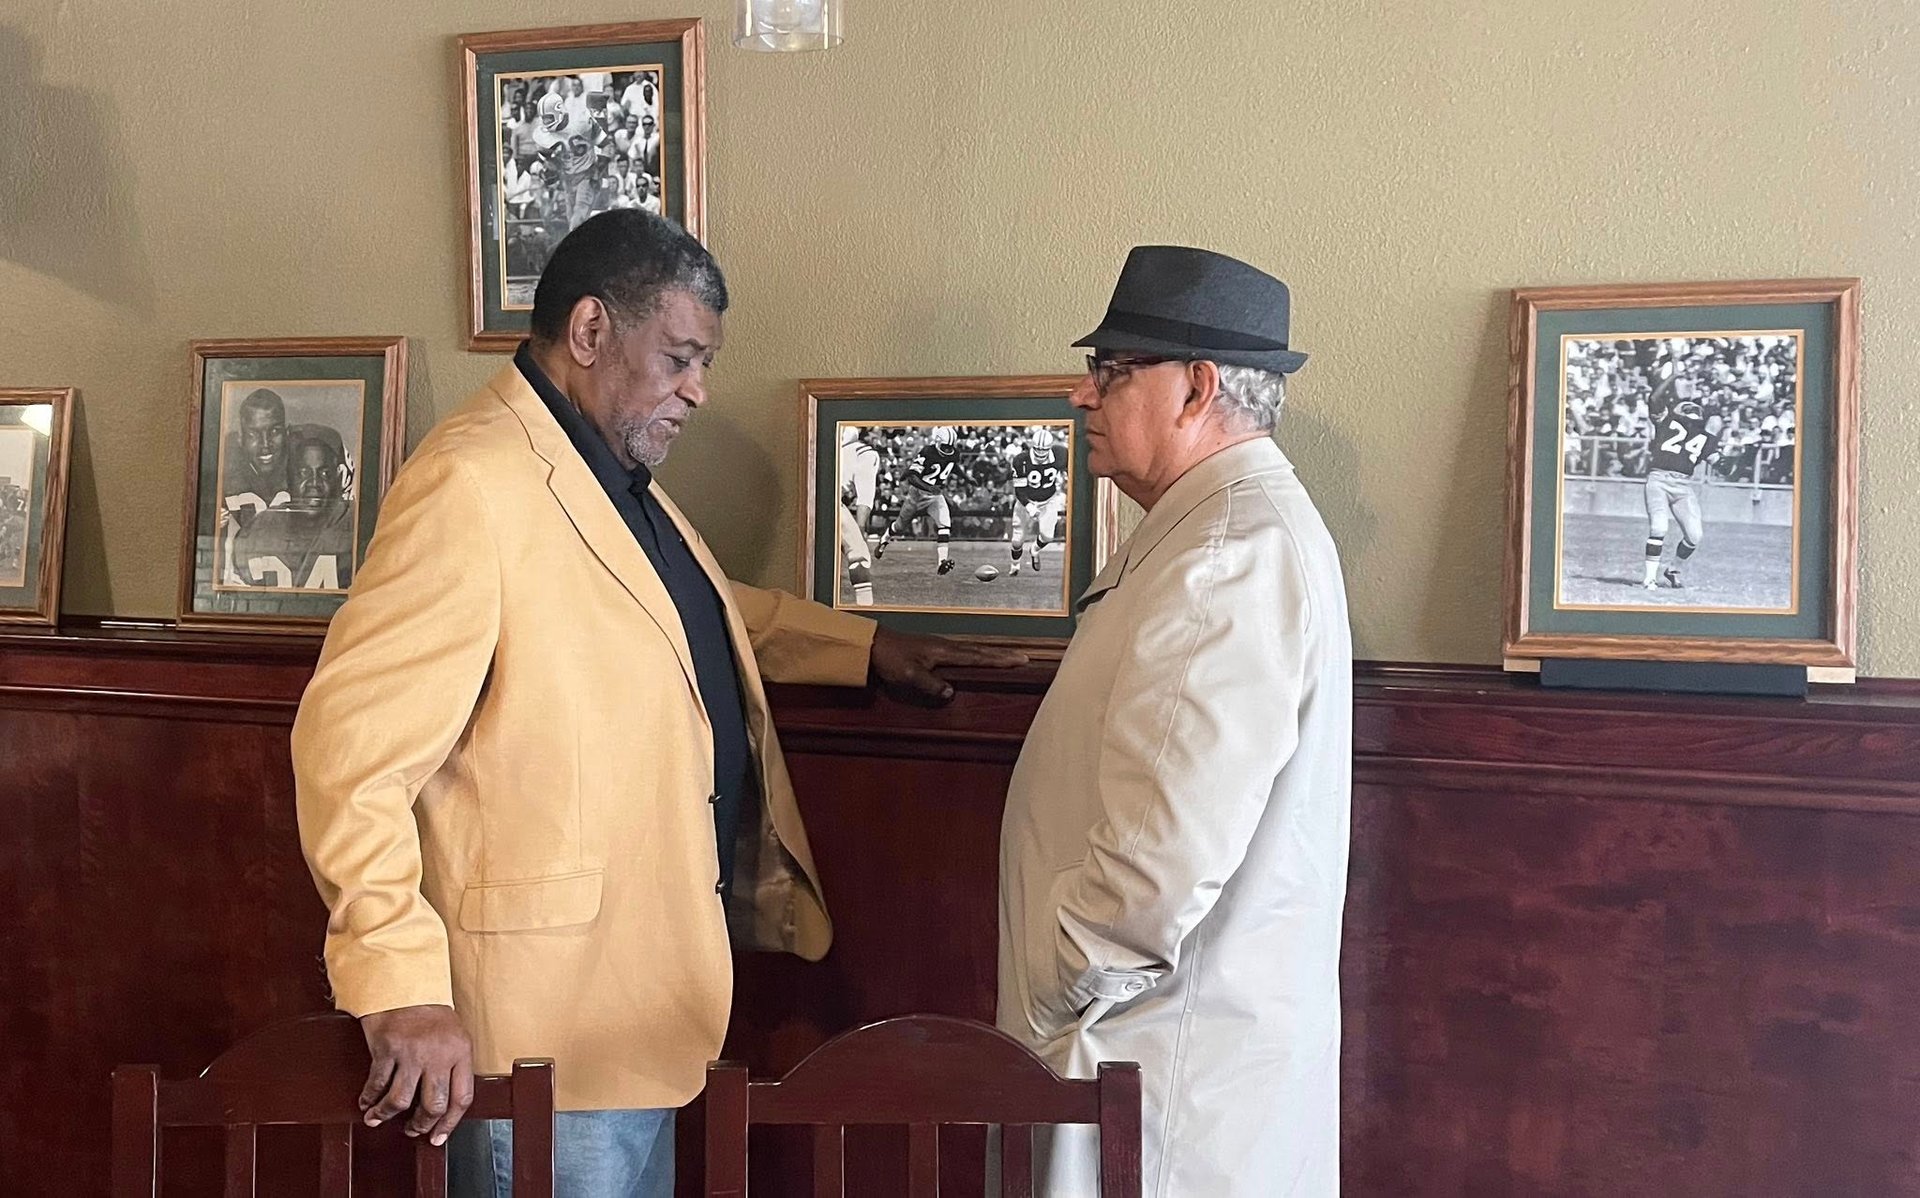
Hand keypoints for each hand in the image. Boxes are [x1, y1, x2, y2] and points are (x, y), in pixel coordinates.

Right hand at [358, 1004, 474, 1146]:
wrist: (404, 982)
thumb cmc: (429, 1011)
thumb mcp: (454, 1035)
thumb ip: (453, 1066)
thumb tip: (443, 1106)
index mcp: (460, 1052)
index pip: (461, 1098)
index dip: (449, 1124)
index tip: (438, 1137)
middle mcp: (438, 1054)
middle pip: (432, 1105)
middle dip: (420, 1124)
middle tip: (411, 1130)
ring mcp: (411, 1052)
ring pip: (400, 1101)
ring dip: (386, 1116)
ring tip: (379, 1119)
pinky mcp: (386, 1048)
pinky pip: (376, 1084)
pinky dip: (369, 1099)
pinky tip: (366, 1102)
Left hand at [868, 626, 1026, 703]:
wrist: (873, 645)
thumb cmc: (890, 658)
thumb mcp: (910, 675)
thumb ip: (931, 684)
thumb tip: (951, 693)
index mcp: (944, 651)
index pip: (978, 656)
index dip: (999, 659)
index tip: (1020, 660)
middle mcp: (946, 646)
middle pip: (980, 650)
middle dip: (1002, 655)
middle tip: (1022, 657)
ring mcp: (940, 646)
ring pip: (972, 650)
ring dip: (990, 654)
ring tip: (1006, 658)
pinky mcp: (934, 650)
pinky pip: (962, 652)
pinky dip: (976, 655)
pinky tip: (976, 658)